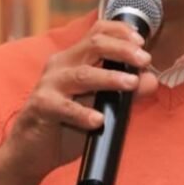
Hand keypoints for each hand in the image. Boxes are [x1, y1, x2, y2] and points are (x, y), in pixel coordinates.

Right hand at [0, 20, 158, 184]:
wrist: (32, 152)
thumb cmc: (68, 125)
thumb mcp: (102, 106)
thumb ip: (126, 93)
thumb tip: (151, 80)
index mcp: (74, 59)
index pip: (98, 32)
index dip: (121, 32)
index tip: (142, 42)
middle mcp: (61, 65)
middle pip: (94, 45)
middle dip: (123, 50)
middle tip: (145, 60)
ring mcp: (49, 85)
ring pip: (83, 74)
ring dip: (110, 78)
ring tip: (131, 84)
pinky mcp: (41, 107)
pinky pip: (64, 107)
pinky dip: (83, 114)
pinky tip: (99, 120)